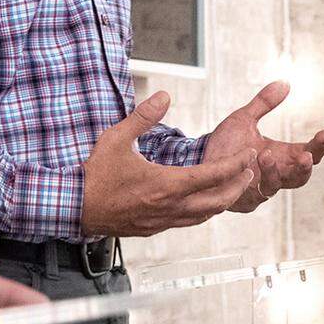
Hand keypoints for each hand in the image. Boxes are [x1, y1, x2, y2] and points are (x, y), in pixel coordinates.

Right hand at [82, 90, 255, 235]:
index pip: (212, 175)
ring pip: (204, 216)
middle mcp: (169, 207)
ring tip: (231, 185)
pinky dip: (202, 210)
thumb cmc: (94, 174)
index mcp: (166, 185)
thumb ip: (143, 116)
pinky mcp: (154, 228)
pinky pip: (187, 222)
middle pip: (217, 201)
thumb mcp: (116, 138)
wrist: (74, 208)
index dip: (235, 164)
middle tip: (249, 170)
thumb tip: (164, 95)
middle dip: (237, 185)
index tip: (249, 154)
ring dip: (222, 200)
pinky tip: (201, 200)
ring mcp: (162, 220)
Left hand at [203, 80, 323, 212]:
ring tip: (265, 154)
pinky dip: (253, 183)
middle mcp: (276, 173)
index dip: (319, 146)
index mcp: (282, 155)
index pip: (309, 153)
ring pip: (277, 186)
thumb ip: (264, 103)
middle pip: (301, 176)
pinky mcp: (245, 199)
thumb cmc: (226, 141)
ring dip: (274, 172)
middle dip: (305, 167)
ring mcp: (261, 187)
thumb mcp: (245, 117)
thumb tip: (284, 82)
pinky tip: (247, 170)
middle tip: (306, 155)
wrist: (200, 158)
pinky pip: (254, 195)